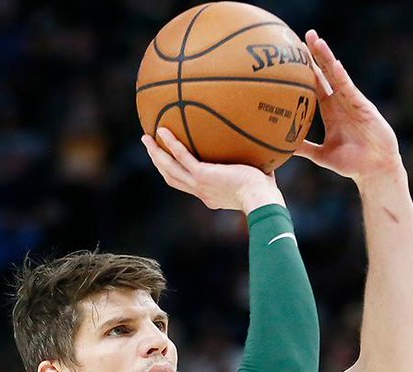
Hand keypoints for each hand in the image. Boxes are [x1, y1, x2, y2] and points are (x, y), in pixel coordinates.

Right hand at [142, 128, 284, 212]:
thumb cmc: (266, 193)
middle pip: (171, 177)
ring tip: (146, 138)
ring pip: (169, 168)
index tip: (172, 162)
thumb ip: (254, 166)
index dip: (177, 173)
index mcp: (211, 195)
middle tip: (150, 147)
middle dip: (159, 162)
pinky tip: (162, 130)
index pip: (189, 184)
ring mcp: (199, 184)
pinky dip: (171, 144)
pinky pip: (182, 156)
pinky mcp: (202, 175)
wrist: (262, 200)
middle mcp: (201, 191)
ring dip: (156, 153)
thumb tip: (266, 150)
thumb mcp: (256, 179)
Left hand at [296, 30, 402, 183]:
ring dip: (327, 58)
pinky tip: (334, 65)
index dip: (306, 68)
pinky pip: (350, 90)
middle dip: (316, 54)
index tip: (294, 53)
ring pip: (337, 76)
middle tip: (305, 34)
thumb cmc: (351, 164)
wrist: (374, 170)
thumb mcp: (321, 155)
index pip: (315, 84)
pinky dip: (342, 78)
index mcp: (330, 111)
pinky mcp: (363, 107)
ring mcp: (352, 102)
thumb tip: (281, 147)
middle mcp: (340, 102)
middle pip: (326, 73)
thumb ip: (304, 148)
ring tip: (317, 41)